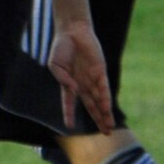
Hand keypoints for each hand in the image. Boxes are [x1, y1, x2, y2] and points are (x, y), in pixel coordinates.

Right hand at [44, 21, 115, 135]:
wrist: (72, 30)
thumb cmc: (61, 47)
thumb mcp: (54, 65)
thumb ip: (62, 79)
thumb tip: (74, 90)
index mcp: (69, 83)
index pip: (69, 102)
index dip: (68, 114)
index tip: (69, 127)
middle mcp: (82, 83)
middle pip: (91, 106)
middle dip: (98, 120)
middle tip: (105, 133)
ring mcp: (92, 78)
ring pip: (99, 101)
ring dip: (104, 114)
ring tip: (109, 128)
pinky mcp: (100, 71)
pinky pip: (103, 87)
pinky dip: (105, 98)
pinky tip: (106, 109)